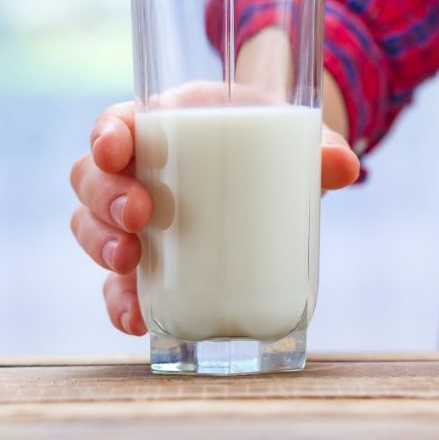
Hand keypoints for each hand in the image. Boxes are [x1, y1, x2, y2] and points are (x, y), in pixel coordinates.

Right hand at [69, 82, 358, 335]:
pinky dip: (119, 300)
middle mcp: (143, 169)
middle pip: (92, 177)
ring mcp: (139, 218)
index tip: (117, 149)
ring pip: (92, 225)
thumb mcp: (299, 139)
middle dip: (105, 197)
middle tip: (138, 215)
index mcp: (170, 124)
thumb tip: (347, 166)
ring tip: (129, 262)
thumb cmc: (276, 143)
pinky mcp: (150, 261)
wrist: (282, 171)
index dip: (108, 134)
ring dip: (102, 244)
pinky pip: (117, 281)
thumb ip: (324, 149)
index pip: (119, 122)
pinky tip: (136, 317)